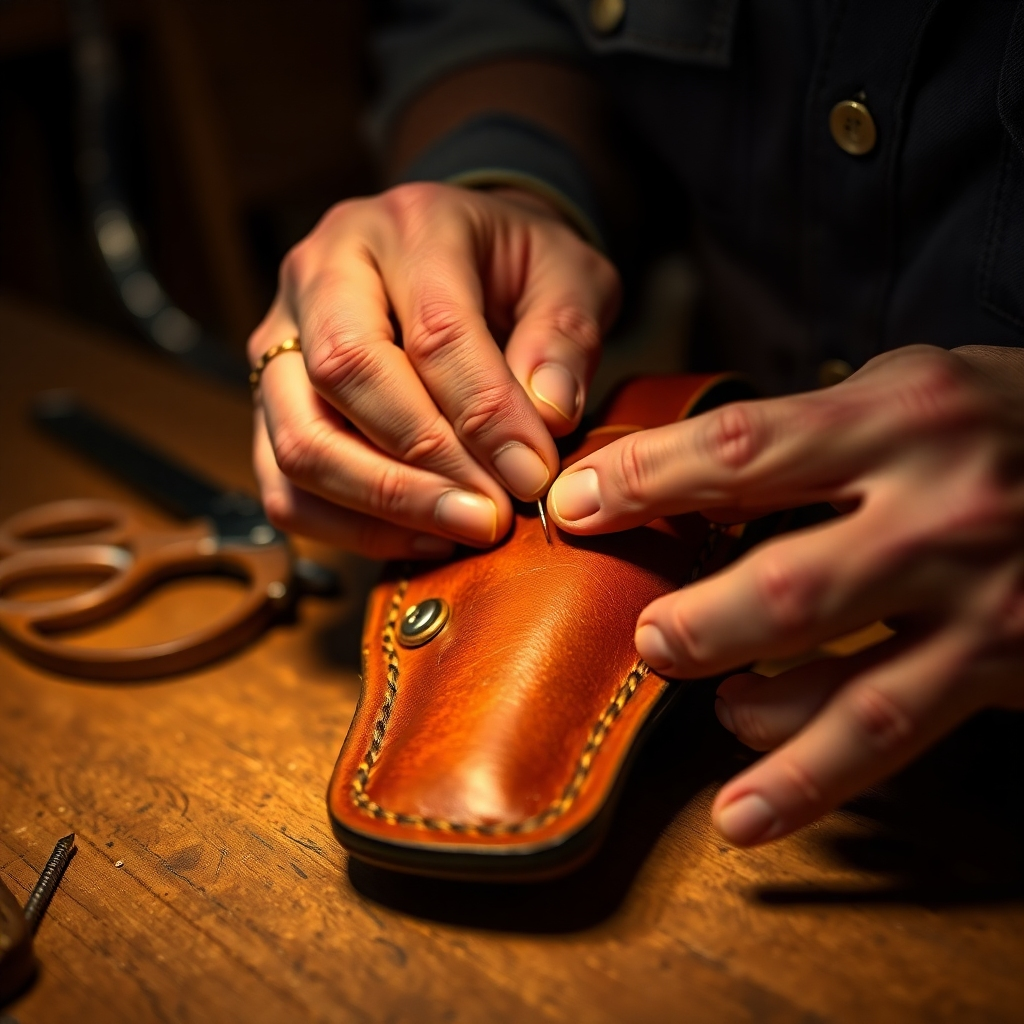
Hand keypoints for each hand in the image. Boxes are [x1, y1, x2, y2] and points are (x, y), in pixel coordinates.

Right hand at [249, 182, 618, 557]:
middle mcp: (325, 270)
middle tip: (491, 515)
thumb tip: (546, 419)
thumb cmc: (517, 267)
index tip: (532, 477)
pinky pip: (283, 483)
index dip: (484, 414)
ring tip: (461, 531)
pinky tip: (423, 537)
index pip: (434, 329)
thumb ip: (564, 337)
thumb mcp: (570, 274)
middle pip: (344, 374)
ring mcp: (282, 336)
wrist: (461, 252)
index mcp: (409, 226)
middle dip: (423, 464)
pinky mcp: (271, 398)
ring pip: (299, 438)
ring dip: (382, 505)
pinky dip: (349, 526)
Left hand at [546, 345, 1023, 845]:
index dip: (646, 482)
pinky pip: (890, 733)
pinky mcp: (1002, 664)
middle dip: (696, 620)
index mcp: (901, 415)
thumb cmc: (1000, 421)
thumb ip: (804, 434)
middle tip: (645, 635)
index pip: (745, 450)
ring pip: (840, 678)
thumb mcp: (906, 391)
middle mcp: (941, 505)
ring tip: (703, 704)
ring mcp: (977, 595)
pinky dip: (809, 779)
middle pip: (787, 579)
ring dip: (748, 707)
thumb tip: (676, 487)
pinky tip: (747, 808)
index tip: (572, 508)